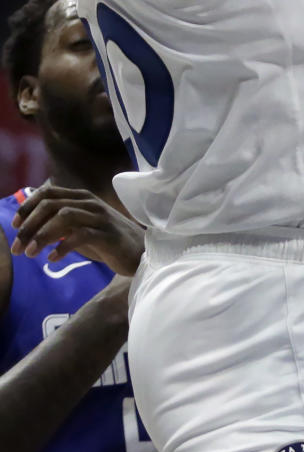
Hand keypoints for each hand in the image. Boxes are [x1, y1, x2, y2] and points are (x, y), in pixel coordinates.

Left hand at [11, 186, 144, 276]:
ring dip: (42, 235)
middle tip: (17, 247)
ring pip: (64, 217)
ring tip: (30, 253)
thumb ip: (61, 224)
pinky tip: (52, 259)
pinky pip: (81, 236)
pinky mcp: (108, 234)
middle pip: (51, 204)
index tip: (14, 225)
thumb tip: (31, 226)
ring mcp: (101, 217)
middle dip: (29, 225)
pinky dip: (63, 247)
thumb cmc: (108, 242)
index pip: (48, 193)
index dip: (27, 206)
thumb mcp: (81, 228)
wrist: (141, 254)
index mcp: (82, 198)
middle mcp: (90, 203)